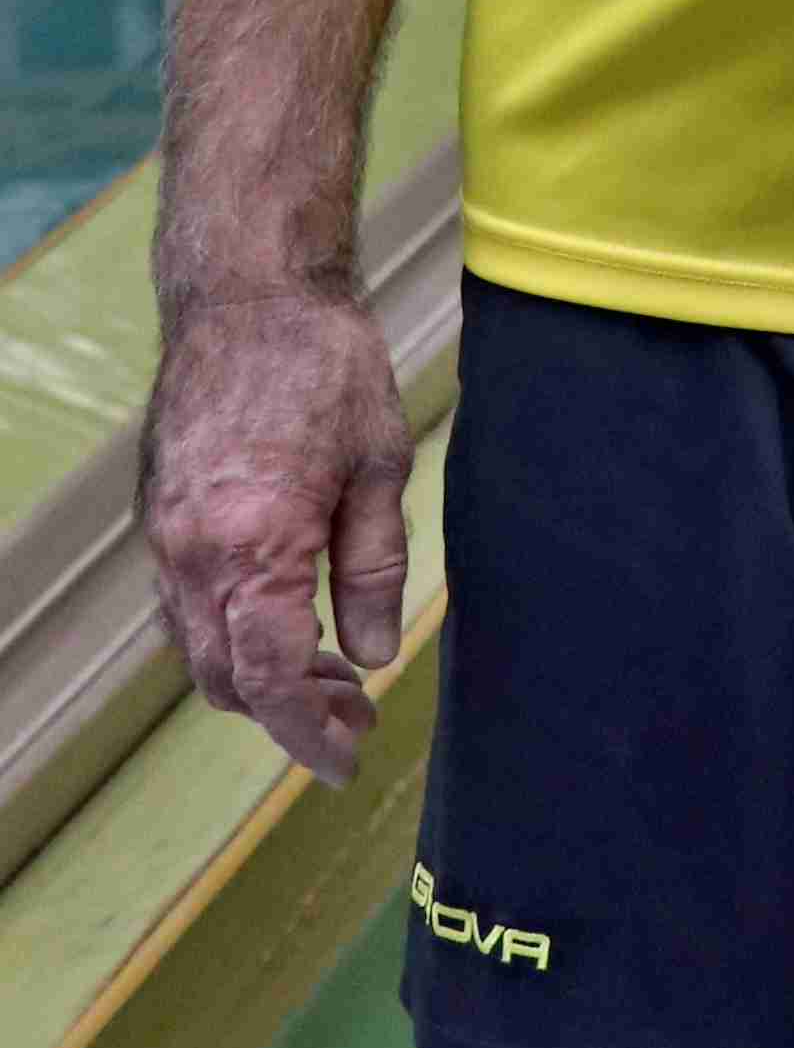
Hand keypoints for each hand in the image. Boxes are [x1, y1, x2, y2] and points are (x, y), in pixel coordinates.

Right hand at [137, 292, 413, 791]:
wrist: (248, 290)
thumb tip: (373, 654)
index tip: (348, 757)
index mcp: (254, 545)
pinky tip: (282, 613)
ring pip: (196, 647)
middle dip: (287, 714)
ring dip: (254, 676)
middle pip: (224, 680)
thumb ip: (373, 568)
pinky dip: (227, 630)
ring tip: (328, 667)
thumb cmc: (326, 364)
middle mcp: (193, 552)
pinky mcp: (159, 513)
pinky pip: (183, 604)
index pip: (270, 681)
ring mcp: (165, 534)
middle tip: (354, 709)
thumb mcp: (380, 463)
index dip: (309, 733)